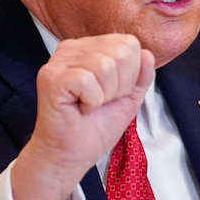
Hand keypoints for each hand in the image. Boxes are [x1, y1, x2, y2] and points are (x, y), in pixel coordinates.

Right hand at [11, 33, 154, 199]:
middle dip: (119, 86)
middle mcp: (73, 48)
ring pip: (106, 65)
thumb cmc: (94, 127)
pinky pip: (88, 81)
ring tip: (90, 105)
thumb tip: (148, 54)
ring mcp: (59, 61)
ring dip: (104, 95)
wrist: (71, 155)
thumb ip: (141, 75)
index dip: (130, 75)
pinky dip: (91, 102)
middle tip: (100, 101)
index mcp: (91, 47)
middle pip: (121, 53)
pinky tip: (80, 108)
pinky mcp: (51, 77)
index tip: (112, 94)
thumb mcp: (128, 98)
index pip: (129, 44)